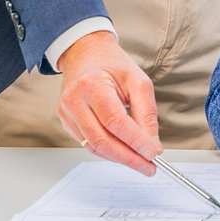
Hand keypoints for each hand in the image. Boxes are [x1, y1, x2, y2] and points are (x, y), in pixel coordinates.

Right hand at [56, 32, 160, 174]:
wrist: (85, 53)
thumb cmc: (112, 64)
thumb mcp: (138, 80)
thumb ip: (146, 113)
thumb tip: (151, 143)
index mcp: (92, 84)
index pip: (116, 122)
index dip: (136, 142)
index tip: (153, 153)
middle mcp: (74, 100)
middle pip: (102, 140)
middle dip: (128, 158)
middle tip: (148, 167)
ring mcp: (66, 112)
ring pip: (94, 146)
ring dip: (119, 158)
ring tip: (139, 162)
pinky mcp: (66, 121)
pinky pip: (88, 143)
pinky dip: (107, 152)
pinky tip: (123, 153)